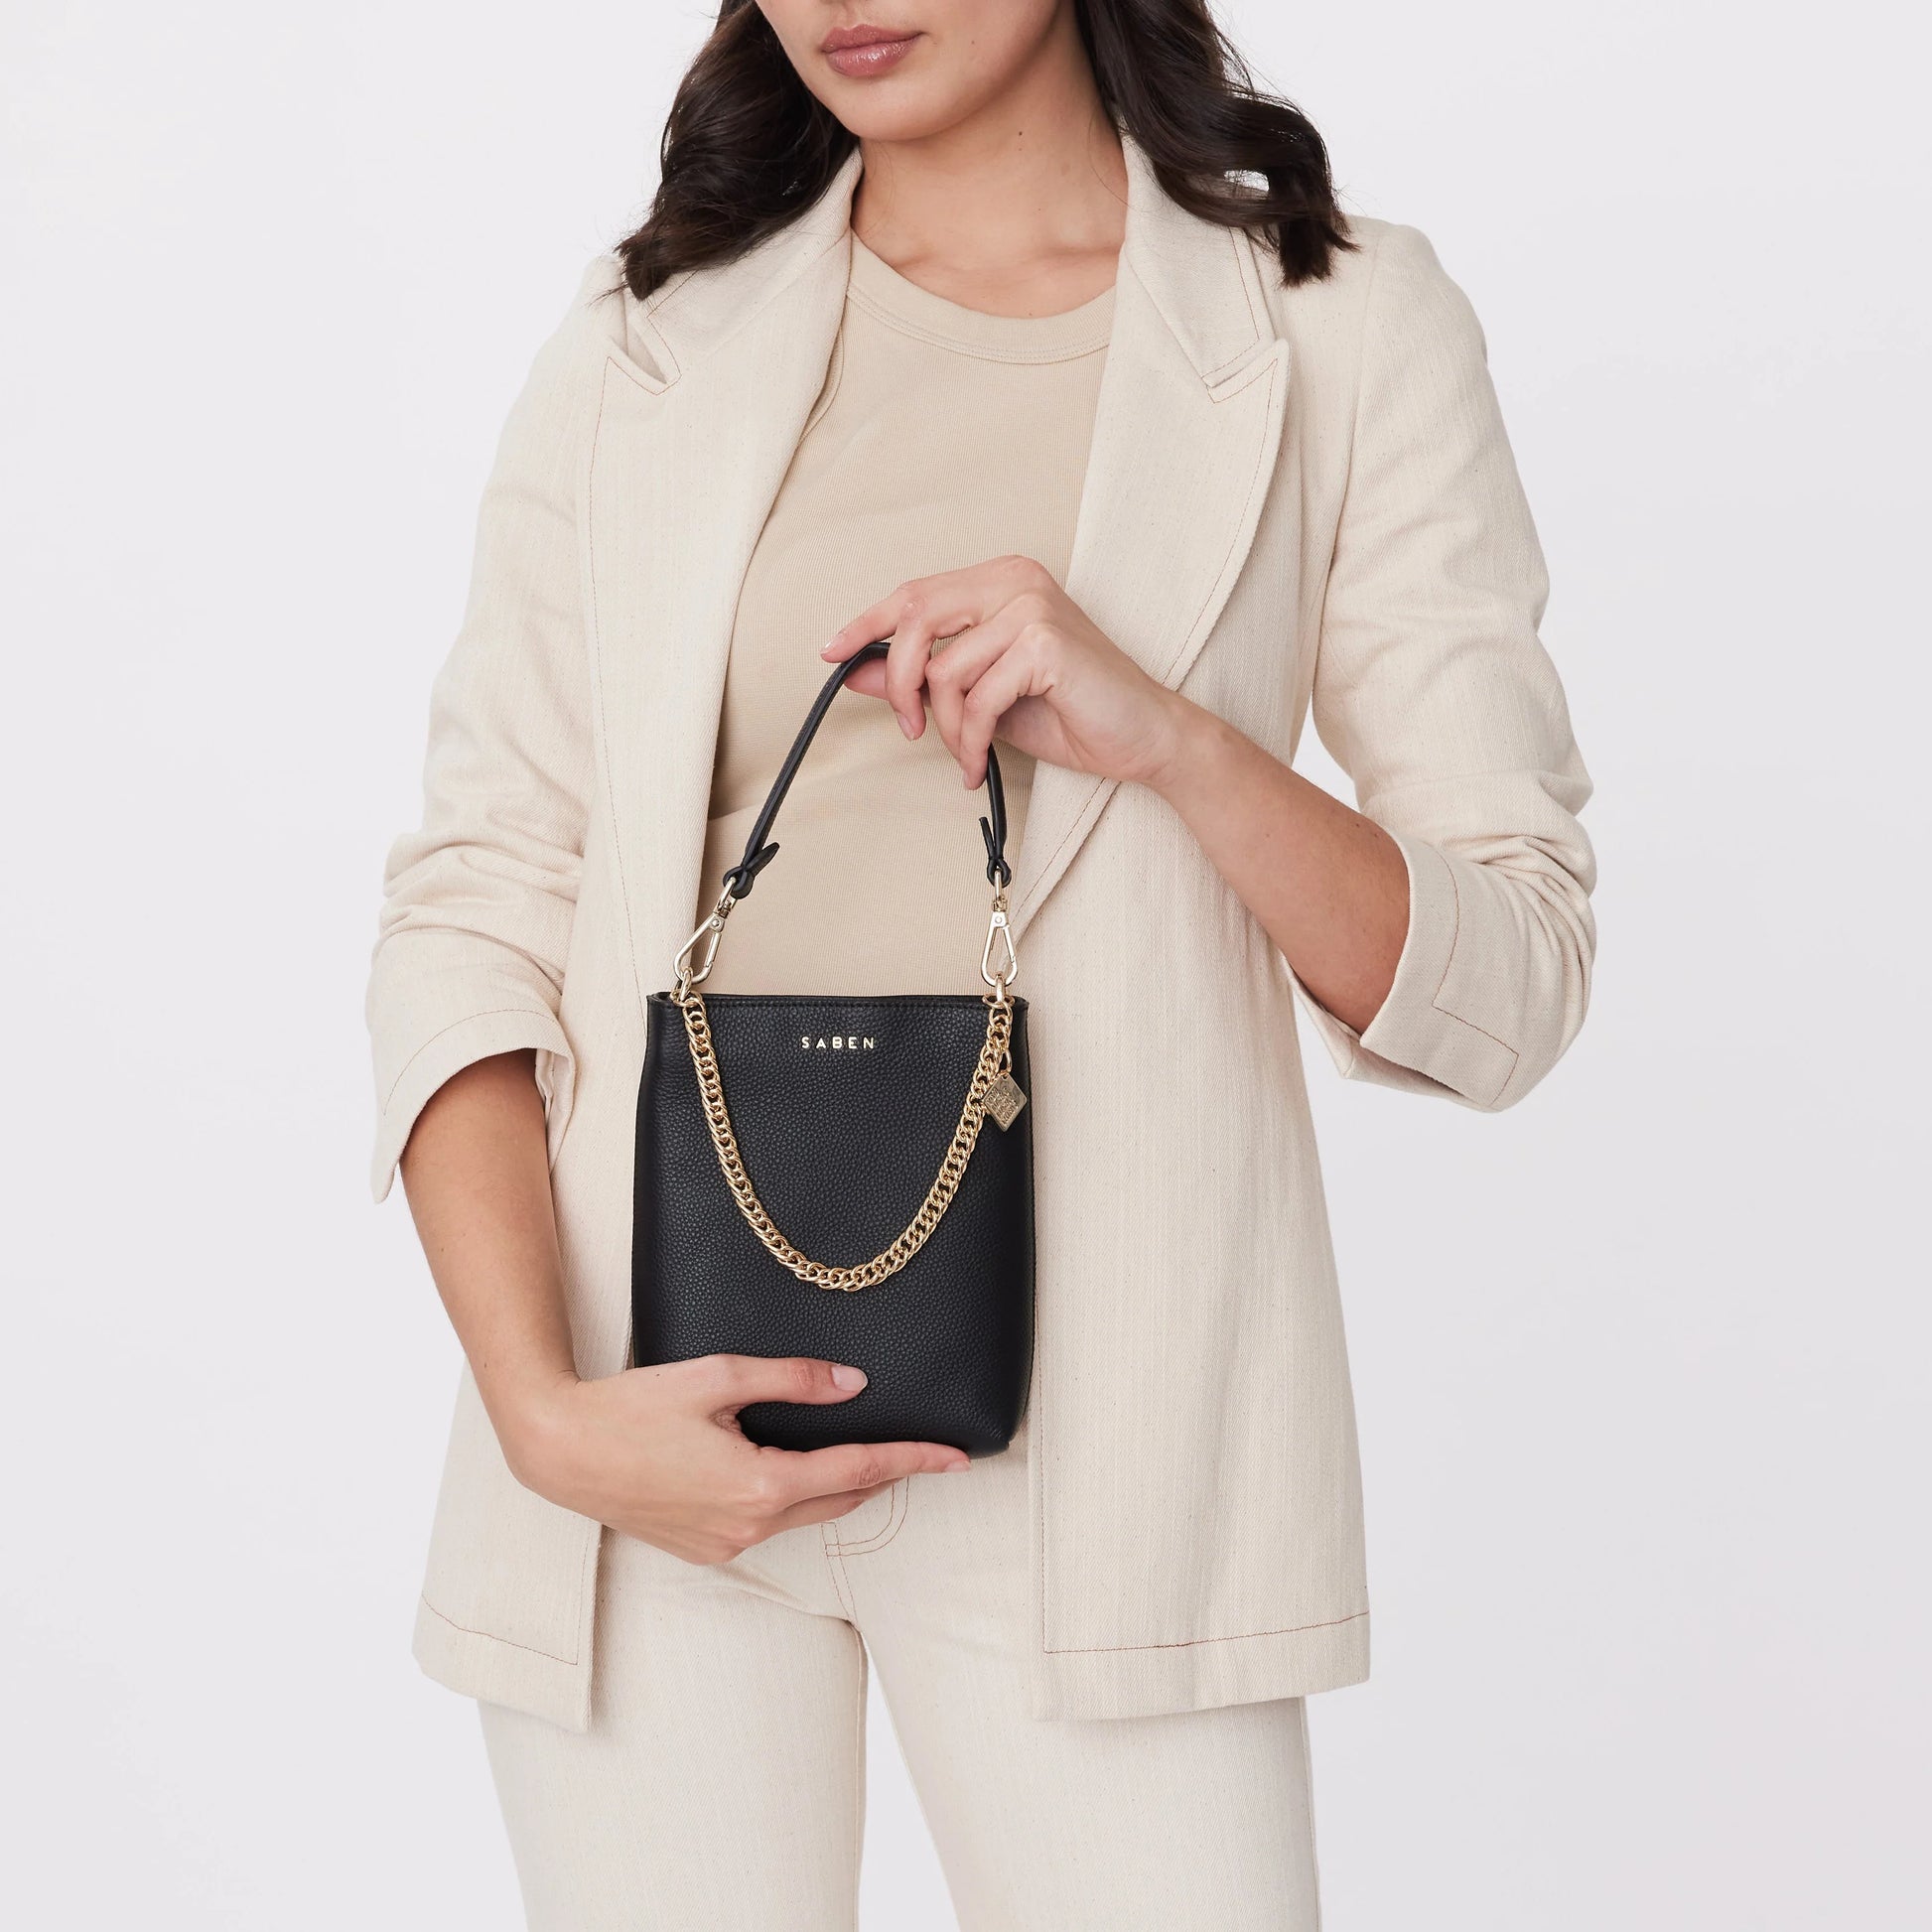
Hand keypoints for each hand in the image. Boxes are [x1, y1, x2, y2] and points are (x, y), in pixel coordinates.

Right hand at [499, 1356, 968, 1564]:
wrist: (561, 1451)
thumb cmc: (633, 1407)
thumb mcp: (718, 1377)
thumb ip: (793, 1380)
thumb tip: (852, 1385)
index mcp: (759, 1485)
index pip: (858, 1472)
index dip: (912, 1461)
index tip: (955, 1457)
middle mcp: (748, 1527)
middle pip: (840, 1502)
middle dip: (882, 1476)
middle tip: (921, 1451)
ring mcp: (725, 1545)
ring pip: (805, 1516)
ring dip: (838, 1489)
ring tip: (865, 1454)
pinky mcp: (704, 1549)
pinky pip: (769, 1526)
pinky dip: (795, 1500)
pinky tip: (794, 1471)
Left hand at [822, 555, 1190, 790]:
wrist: (1143, 736)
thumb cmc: (1070, 711)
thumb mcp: (981, 694)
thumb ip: (923, 677)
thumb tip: (853, 670)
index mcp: (1000, 580)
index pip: (913, 593)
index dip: (863, 623)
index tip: (829, 651)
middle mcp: (1014, 580)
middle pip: (914, 621)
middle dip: (898, 685)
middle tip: (911, 727)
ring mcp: (1030, 607)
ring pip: (943, 673)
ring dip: (947, 730)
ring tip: (969, 754)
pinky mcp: (1043, 644)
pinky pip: (976, 701)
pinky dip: (971, 743)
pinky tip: (982, 763)